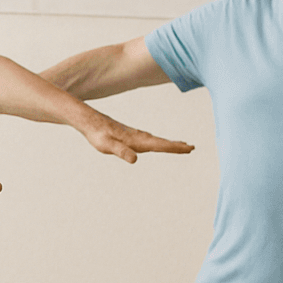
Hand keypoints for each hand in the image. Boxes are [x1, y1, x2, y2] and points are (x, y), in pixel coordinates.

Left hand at [79, 112, 193, 162]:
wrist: (90, 121)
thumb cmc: (98, 135)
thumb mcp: (108, 146)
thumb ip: (121, 152)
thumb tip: (134, 160)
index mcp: (137, 141)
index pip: (160, 145)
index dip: (175, 148)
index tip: (190, 148)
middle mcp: (139, 137)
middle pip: (162, 142)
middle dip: (177, 146)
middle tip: (192, 148)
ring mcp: (135, 135)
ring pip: (156, 140)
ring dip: (170, 143)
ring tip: (182, 145)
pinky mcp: (130, 135)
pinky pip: (149, 139)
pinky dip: (158, 142)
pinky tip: (157, 143)